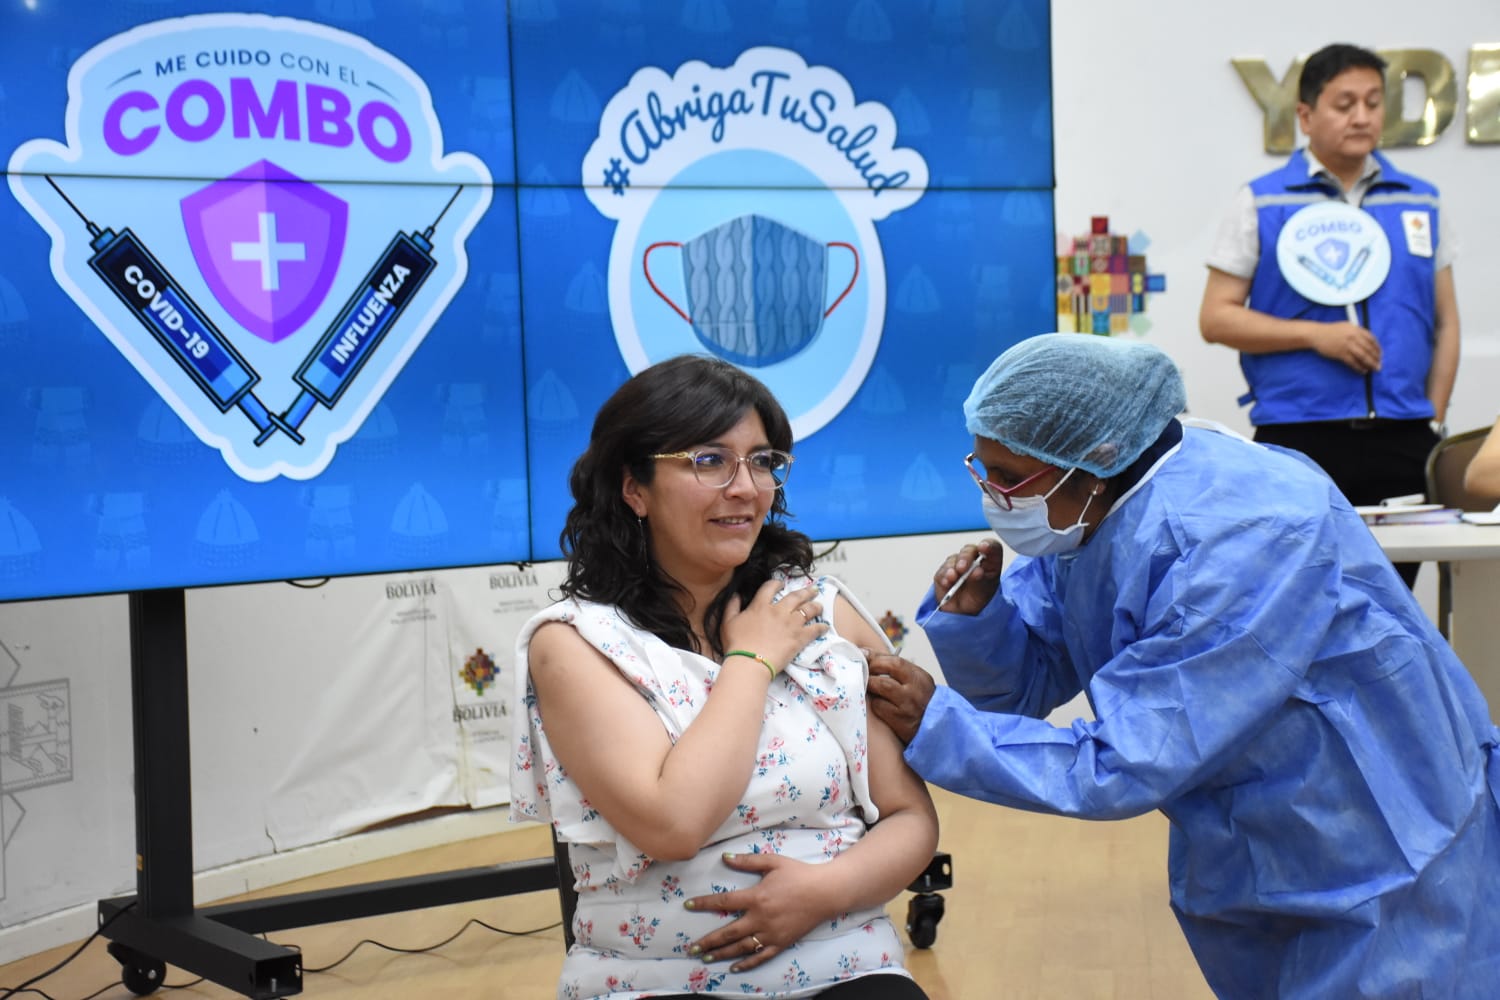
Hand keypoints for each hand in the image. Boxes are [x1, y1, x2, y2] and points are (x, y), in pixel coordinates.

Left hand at [685, 852, 830, 971]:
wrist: (825, 892)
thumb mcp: (773, 862)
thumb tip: (724, 858)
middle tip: (691, 948)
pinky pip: (761, 956)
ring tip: (705, 959)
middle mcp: (761, 918)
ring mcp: (771, 933)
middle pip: (728, 933)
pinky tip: (734, 968)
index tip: (688, 906)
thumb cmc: (799, 874)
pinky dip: (746, 964)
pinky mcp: (781, 943)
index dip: (704, 904)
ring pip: (741, 947)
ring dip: (721, 954)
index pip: (724, 902)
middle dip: (708, 942)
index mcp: (756, 897)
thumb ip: (748, 861)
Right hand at [722, 579, 827, 672]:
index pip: (770, 587)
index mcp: (760, 605)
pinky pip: (815, 629)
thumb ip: (732, 606)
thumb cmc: (737, 644)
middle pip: (796, 596)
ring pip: (808, 609)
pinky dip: (821, 627)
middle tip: (812, 590)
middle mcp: (779, 611)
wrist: (750, 662)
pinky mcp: (800, 637)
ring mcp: (791, 623)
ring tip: (819, 605)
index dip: (777, 583)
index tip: (781, 583)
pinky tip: (824, 626)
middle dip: (805, 591)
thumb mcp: (728, 622)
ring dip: (816, 606)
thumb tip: (735, 595)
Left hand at [866, 653, 935, 743]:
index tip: (863, 655)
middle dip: (871, 669)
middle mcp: (915, 689)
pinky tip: (878, 703)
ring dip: (870, 684)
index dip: (876, 657)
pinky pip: (879, 706)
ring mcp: (907, 705)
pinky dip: (875, 703)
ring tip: (867, 685)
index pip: (895, 661)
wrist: (936, 729)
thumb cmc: (920, 702)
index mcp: (919, 677)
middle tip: (862, 671)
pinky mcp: (900, 720)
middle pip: (887, 671)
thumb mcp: (916, 682)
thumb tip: (867, 655)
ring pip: (881, 686)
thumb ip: (896, 670)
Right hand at [931, 540, 1001, 615]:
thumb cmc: (978, 599)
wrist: (963, 614)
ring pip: (954, 558)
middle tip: (963, 568)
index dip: (989, 545)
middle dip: (965, 557)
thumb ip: (980, 581)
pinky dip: (944, 575)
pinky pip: (942, 570)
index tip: (984, 547)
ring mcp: (957, 565)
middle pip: (970, 550)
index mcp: (990, 563)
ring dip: (952, 567)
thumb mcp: (984, 592)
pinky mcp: (944, 573)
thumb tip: (976, 571)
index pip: (992, 548)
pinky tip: (947, 582)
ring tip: (953, 578)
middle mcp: (974, 561)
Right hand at [1309, 320, 1380, 373]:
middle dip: (1376, 358)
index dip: (1377, 348)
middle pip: (1368, 348)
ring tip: (1374, 369)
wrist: (1316, 334)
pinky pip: (1352, 362)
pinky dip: (1358, 367)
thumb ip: (1357, 332)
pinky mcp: (1340, 353)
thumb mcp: (1346, 326)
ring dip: (1370, 363)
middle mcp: (1353, 336)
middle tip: (1379, 365)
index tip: (1380, 354)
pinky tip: (1362, 371)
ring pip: (1363, 356)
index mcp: (1356, 329)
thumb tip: (1368, 341)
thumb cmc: (1331, 330)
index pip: (1371, 339)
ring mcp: (1347, 345)